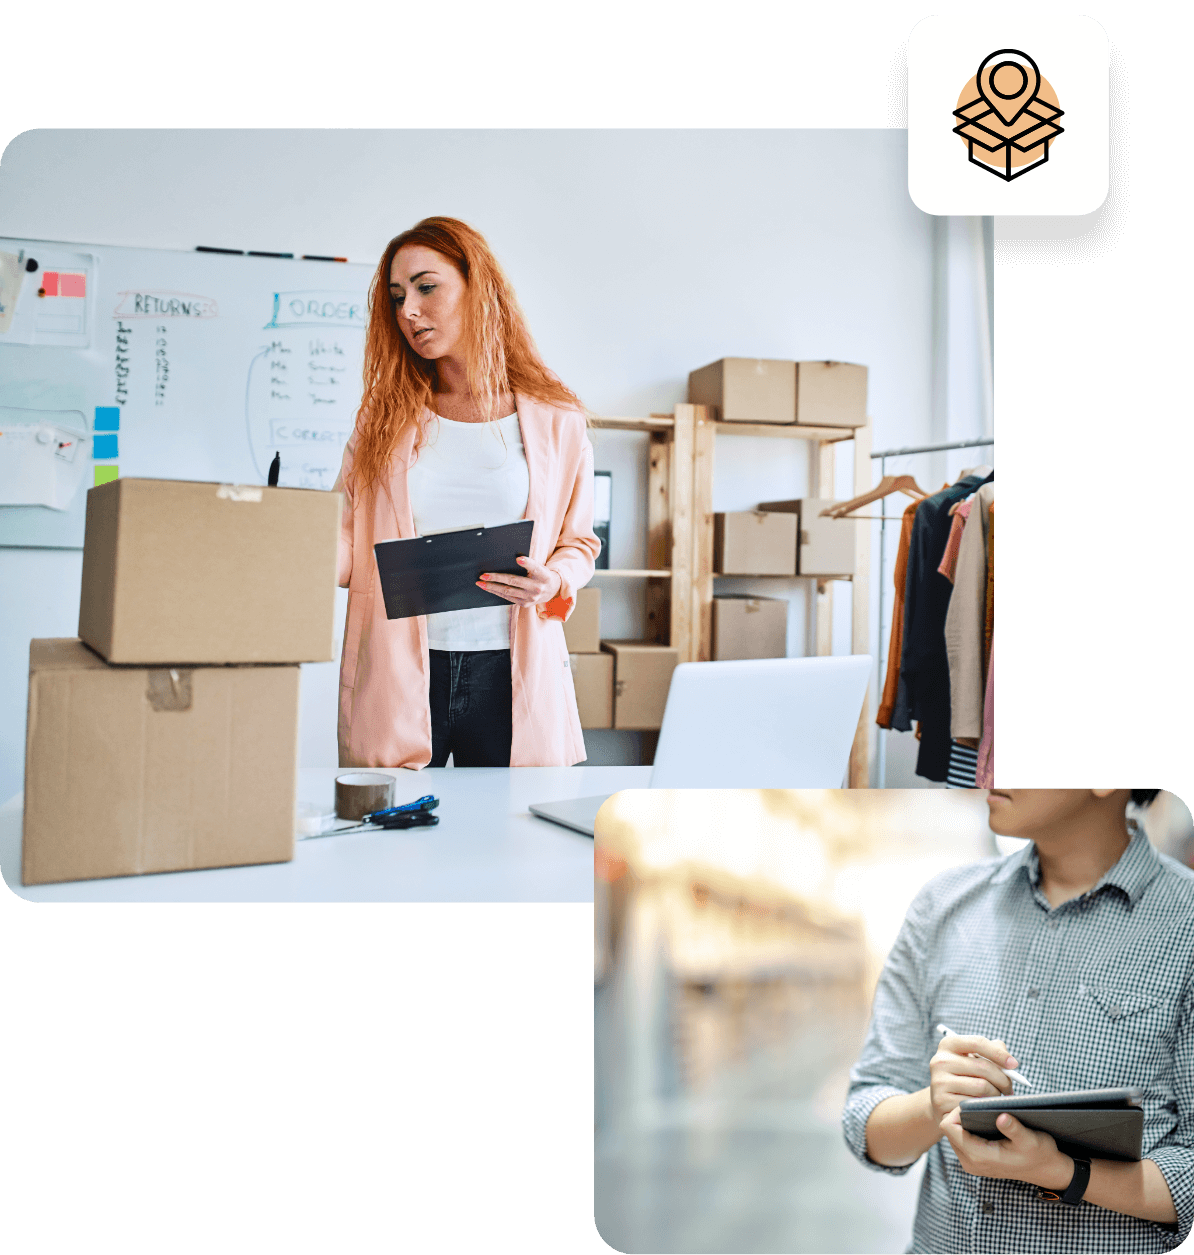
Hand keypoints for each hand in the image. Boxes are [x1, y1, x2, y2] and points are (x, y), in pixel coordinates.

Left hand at [476, 555, 561, 606]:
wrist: (552, 591)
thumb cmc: (542, 575)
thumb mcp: (540, 568)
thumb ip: (529, 564)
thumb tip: (513, 558)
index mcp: (543, 576)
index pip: (535, 568)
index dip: (527, 563)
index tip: (518, 558)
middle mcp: (537, 588)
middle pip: (515, 581)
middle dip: (497, 578)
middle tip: (484, 574)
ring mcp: (530, 598)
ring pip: (508, 591)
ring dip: (492, 587)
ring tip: (481, 583)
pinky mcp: (525, 604)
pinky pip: (508, 597)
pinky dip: (497, 592)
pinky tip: (488, 588)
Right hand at [929, 1034, 1015, 1125]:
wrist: (943, 1101)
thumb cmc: (966, 1076)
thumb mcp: (974, 1059)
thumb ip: (993, 1051)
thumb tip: (1010, 1061)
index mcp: (948, 1044)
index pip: (977, 1042)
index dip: (999, 1053)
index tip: (1014, 1064)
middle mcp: (939, 1061)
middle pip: (983, 1067)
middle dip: (1003, 1079)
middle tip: (1009, 1089)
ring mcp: (939, 1082)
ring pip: (982, 1087)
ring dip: (996, 1095)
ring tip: (997, 1097)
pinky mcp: (941, 1102)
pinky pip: (975, 1104)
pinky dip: (984, 1107)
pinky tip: (985, 1106)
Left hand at [940, 1107, 1073, 1189]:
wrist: (1047, 1170)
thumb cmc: (1040, 1154)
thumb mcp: (1031, 1140)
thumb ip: (1015, 1129)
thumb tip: (1001, 1117)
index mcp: (979, 1157)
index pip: (949, 1127)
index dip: (957, 1110)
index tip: (975, 1100)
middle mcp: (970, 1162)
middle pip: (949, 1128)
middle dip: (959, 1113)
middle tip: (978, 1101)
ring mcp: (971, 1161)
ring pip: (954, 1131)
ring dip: (963, 1119)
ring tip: (981, 1108)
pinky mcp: (975, 1158)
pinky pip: (961, 1137)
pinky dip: (968, 1126)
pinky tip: (983, 1117)